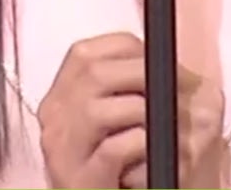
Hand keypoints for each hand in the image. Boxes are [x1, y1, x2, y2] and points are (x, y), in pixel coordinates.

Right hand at [37, 33, 228, 188]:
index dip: (132, 53)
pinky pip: (111, 150)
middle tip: (176, 91)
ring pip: (94, 110)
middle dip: (143, 76)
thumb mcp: (136, 119)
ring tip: (165, 125)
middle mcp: (54, 118)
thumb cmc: (133, 162)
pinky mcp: (79, 182)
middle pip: (91, 72)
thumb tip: (176, 70)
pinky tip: (155, 148)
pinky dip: (141, 143)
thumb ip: (151, 86)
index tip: (164, 67)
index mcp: (63, 94)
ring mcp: (62, 152)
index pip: (86, 53)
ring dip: (142, 111)